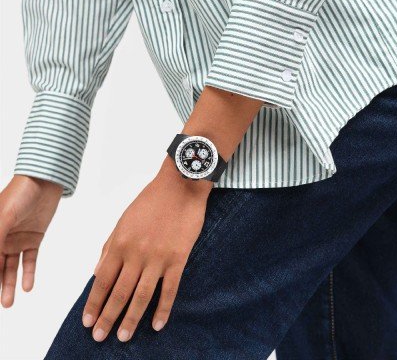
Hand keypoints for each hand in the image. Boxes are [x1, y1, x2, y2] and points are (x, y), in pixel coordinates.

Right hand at [0, 175, 62, 306]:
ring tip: (8, 304)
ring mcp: (16, 239)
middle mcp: (1, 237)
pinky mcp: (33, 238)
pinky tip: (27, 287)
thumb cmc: (20, 194)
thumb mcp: (5, 216)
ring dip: (8, 284)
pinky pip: (29, 260)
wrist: (45, 183)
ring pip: (10, 267)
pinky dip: (28, 273)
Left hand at [82, 157, 211, 342]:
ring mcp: (158, 258)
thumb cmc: (150, 201)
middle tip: (100, 337)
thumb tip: (95, 273)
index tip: (87, 321)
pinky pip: (170, 289)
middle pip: (119, 292)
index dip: (94, 303)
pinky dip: (163, 309)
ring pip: (142, 295)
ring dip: (131, 318)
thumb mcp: (122, 221)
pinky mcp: (178, 258)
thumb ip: (108, 247)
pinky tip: (157, 325)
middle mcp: (136, 254)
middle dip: (108, 317)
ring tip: (123, 337)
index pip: (102, 280)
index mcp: (120, 243)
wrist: (179, 187)